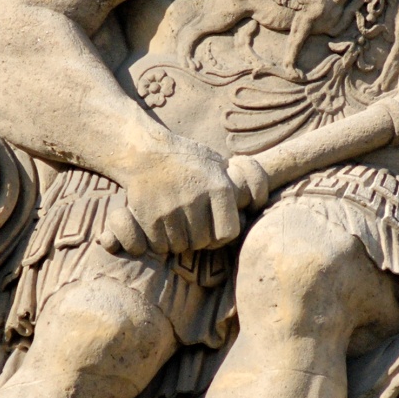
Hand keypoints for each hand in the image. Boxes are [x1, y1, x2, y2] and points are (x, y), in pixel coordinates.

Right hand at [110, 135, 240, 256]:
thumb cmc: (185, 160)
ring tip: (175, 221)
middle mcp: (197, 199)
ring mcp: (172, 210)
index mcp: (219, 188)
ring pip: (181, 245)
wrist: (144, 152)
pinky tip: (159, 224)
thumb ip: (233, 186)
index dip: (220, 234)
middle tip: (190, 224)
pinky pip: (160, 244)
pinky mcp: (150, 217)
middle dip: (198, 237)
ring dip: (179, 240)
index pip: (228, 233)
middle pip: (203, 242)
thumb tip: (255, 205)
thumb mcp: (215, 164)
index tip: (212, 227)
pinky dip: (160, 240)